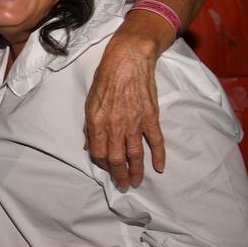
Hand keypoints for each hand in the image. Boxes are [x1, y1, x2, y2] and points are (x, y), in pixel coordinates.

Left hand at [84, 34, 164, 189]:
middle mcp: (115, 126)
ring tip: (136, 182)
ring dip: (136, 172)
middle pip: (117, 159)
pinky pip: (156, 142)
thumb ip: (89, 126)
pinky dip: (159, 156)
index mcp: (97, 122)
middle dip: (119, 176)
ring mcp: (134, 123)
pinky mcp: (151, 118)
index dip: (102, 164)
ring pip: (135, 155)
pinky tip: (159, 168)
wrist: (128, 60)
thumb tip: (88, 146)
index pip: (98, 152)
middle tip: (123, 186)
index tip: (106, 168)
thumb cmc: (106, 79)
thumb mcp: (90, 102)